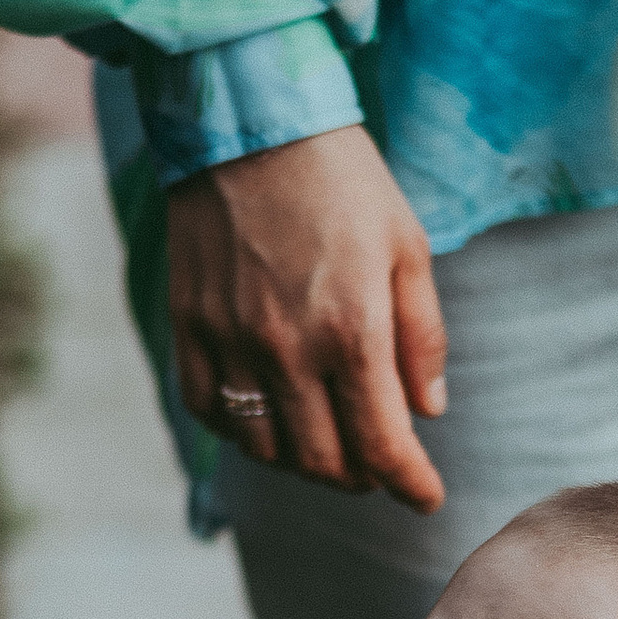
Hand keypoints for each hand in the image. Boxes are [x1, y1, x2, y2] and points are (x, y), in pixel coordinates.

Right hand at [166, 125, 446, 508]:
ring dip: (304, 461)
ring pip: (266, 449)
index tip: (425, 496)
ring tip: (329, 441)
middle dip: (362, 477)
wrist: (250, 122)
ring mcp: (230, 342)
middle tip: (380, 464)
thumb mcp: (408, 247)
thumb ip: (421, 336)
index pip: (382, 446)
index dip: (409, 484)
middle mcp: (286, 349)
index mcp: (352, 330)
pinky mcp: (189, 327)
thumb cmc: (342, 179)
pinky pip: (212, 411)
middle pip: (324, 463)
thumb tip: (428, 411)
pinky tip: (270, 416)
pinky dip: (244, 432)